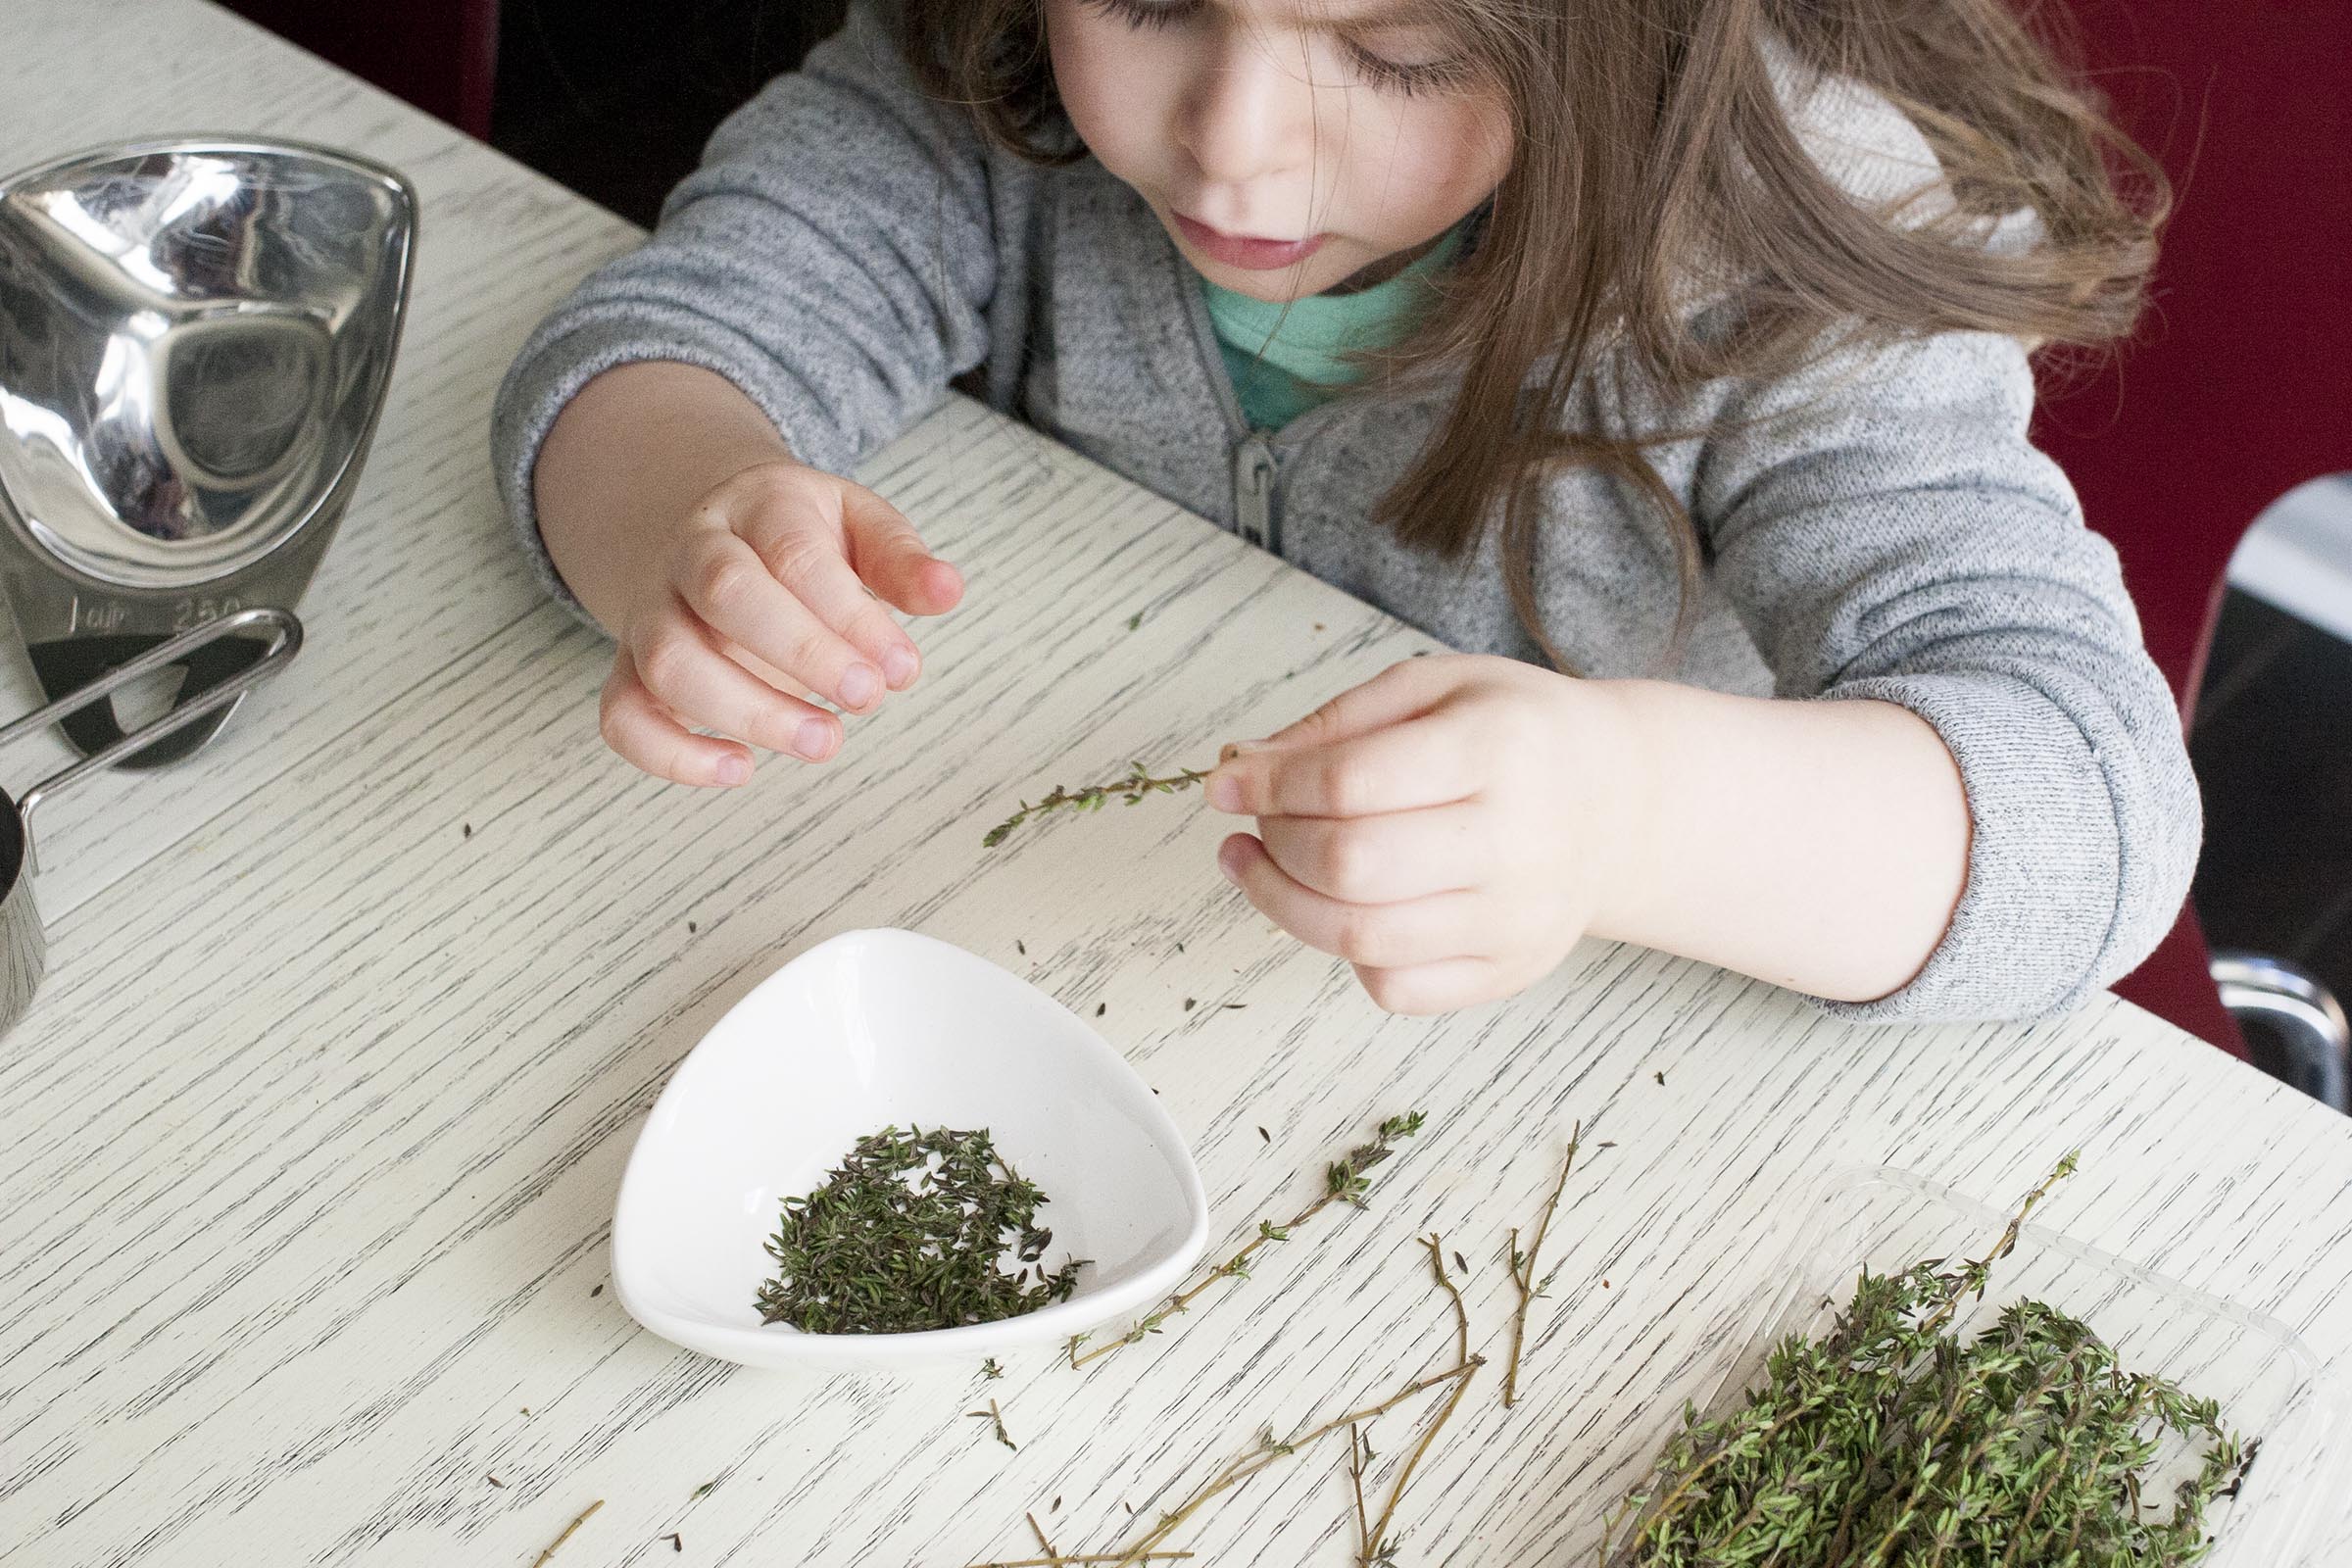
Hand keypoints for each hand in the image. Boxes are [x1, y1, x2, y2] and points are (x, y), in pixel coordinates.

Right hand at [598, 459, 962, 784]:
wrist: (705, 527)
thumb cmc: (794, 538)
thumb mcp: (855, 524)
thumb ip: (900, 559)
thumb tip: (948, 591)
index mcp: (756, 505)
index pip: (796, 553)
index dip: (850, 616)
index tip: (901, 667)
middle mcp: (691, 553)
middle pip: (725, 594)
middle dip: (804, 655)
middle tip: (866, 700)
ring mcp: (652, 612)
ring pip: (669, 660)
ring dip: (748, 712)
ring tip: (824, 742)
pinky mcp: (629, 669)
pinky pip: (622, 715)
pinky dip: (670, 755)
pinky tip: (739, 769)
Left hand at [1204, 654, 1643, 1014]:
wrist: (1618, 802)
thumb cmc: (1514, 734)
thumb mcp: (1435, 688)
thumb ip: (1335, 723)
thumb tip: (1241, 768)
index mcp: (1497, 749)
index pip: (1350, 783)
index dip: (1267, 786)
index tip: (1226, 782)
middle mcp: (1515, 841)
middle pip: (1350, 867)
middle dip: (1273, 844)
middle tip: (1251, 823)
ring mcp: (1515, 918)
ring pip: (1360, 938)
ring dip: (1281, 904)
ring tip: (1257, 865)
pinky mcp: (1509, 971)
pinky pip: (1394, 987)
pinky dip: (1343, 951)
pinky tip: (1337, 907)